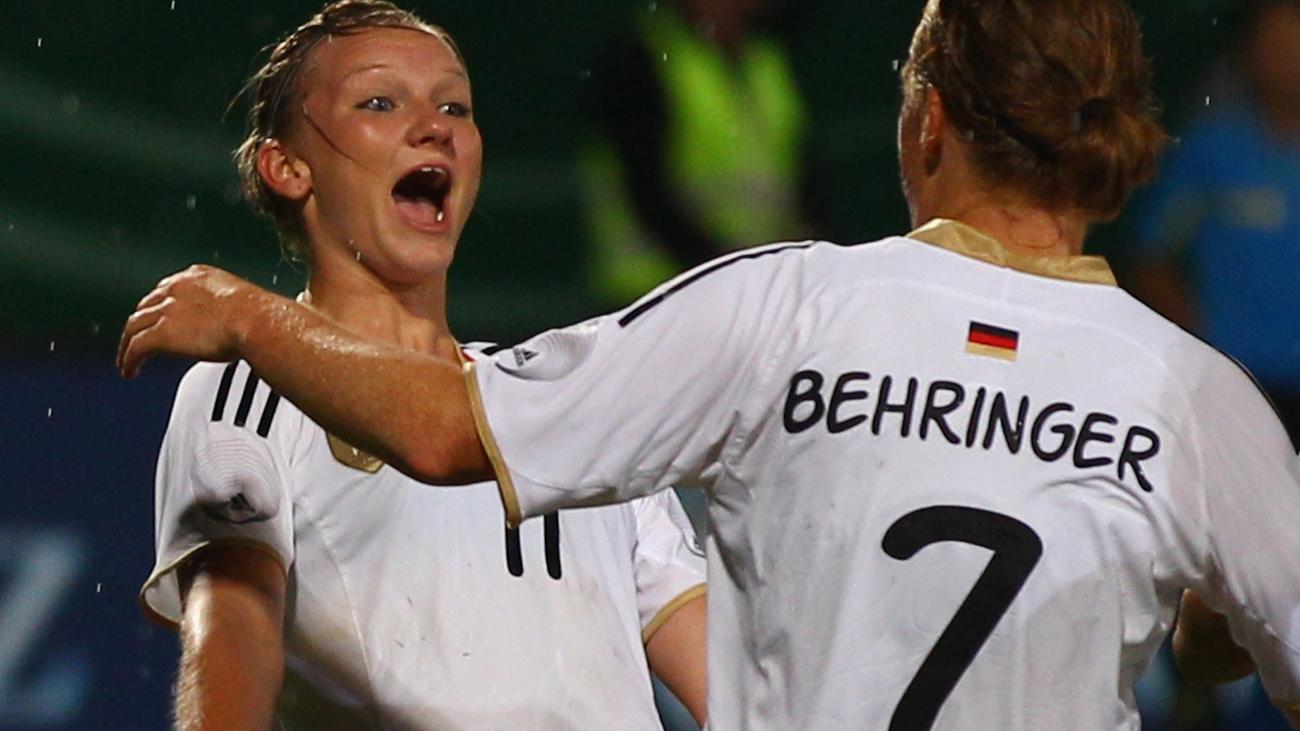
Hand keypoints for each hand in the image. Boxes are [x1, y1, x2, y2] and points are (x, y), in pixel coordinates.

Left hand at [118, 265, 265, 378]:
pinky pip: (135, 347)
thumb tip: (239, 324)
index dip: (159, 305)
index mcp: (197, 277)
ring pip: (133, 326)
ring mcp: (166, 311)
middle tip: (139, 338)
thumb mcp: (241, 301)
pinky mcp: (160, 333)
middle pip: (145, 306)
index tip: (161, 316)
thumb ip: (230, 309)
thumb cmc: (258, 314)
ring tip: (126, 359)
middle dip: (141, 322)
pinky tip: (130, 370)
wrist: (255, 321)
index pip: (167, 288)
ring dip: (127, 343)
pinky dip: (129, 359)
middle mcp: (176, 290)